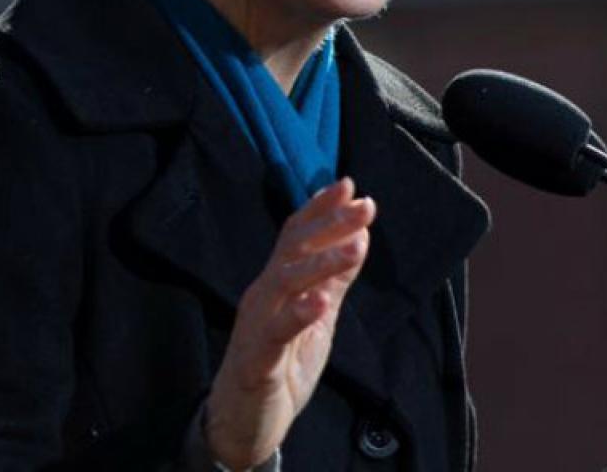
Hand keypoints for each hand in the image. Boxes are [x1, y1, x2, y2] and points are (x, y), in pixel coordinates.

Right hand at [205, 177, 375, 468]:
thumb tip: (357, 238)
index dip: (320, 209)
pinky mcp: (257, 359)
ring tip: (355, 245)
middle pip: (291, 249)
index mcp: (276, 284)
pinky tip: (319, 302)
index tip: (350, 185)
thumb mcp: (317, 319)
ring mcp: (257, 325)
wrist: (243, 421)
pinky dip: (297, 315)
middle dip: (327, 224)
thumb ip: (333, 280)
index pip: (295, 236)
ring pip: (284, 283)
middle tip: (363, 205)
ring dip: (320, 263)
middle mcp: (262, 296)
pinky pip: (275, 332)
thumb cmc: (279, 366)